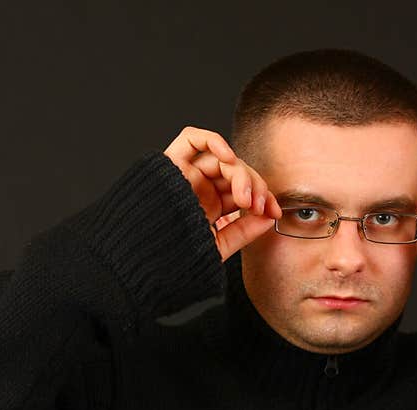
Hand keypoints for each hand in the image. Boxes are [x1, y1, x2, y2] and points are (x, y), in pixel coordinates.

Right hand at [163, 126, 280, 261]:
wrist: (142, 262)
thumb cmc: (173, 260)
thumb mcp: (216, 247)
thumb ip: (242, 232)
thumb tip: (269, 218)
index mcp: (210, 208)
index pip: (244, 192)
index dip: (263, 198)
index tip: (274, 212)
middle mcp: (199, 189)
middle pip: (236, 173)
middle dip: (255, 186)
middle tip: (260, 205)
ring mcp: (185, 175)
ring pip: (220, 159)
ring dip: (240, 173)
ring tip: (244, 197)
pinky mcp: (169, 164)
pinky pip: (191, 139)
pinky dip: (212, 140)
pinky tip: (228, 156)